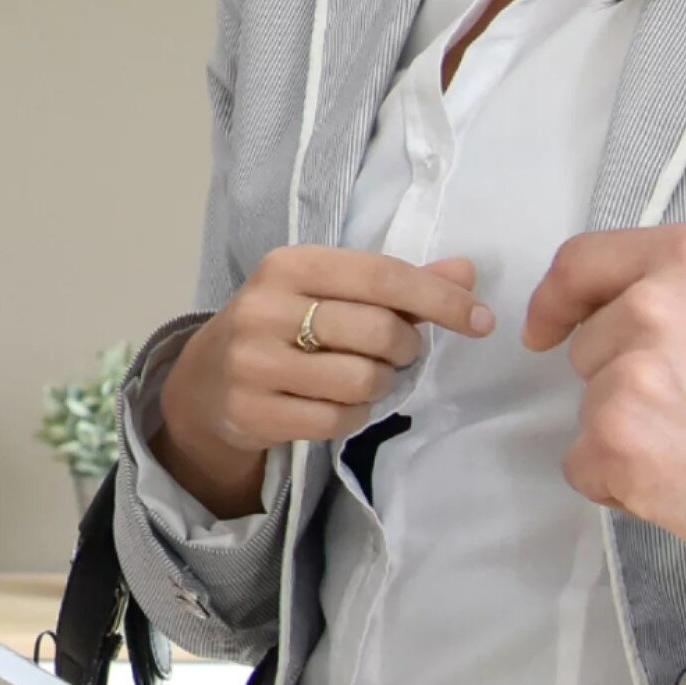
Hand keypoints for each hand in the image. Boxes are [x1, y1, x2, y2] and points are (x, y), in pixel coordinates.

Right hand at [148, 243, 493, 516]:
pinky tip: (340, 403)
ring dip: (382, 385)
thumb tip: (467, 272)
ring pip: (362, 379)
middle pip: (378, 330)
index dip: (440, 298)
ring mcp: (254, 362)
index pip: (382, 275)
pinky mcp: (253, 411)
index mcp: (289, 264)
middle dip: (407, 348)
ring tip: (366, 378)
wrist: (204, 382)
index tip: (481, 320)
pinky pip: (337, 420)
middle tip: (401, 353)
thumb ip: (397, 283)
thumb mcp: (329, 292)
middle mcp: (266, 308)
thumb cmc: (282, 326)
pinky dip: (355, 415)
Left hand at [523, 224, 685, 572]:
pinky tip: (684, 483)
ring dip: (627, 434)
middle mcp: (651, 305)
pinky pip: (585, 464)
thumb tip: (627, 312)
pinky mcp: (615, 445)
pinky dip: (620, 483)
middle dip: (624, 379)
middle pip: (590, 346)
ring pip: (589, 408)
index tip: (545, 327)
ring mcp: (627, 377)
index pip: (585, 262)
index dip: (558, 299)